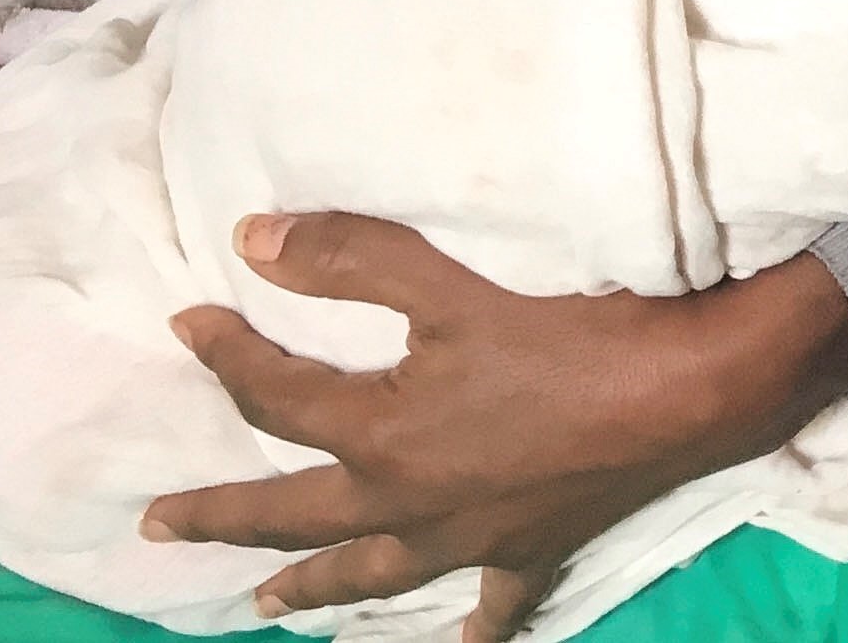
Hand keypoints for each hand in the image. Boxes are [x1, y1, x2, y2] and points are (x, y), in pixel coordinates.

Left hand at [149, 212, 847, 642]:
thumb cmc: (571, 330)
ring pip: (373, 572)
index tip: (185, 325)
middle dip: (222, 515)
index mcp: (379, 434)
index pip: (274, 395)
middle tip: (159, 524)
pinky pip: (495, 605)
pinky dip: (472, 626)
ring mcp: (469, 536)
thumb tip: (250, 243)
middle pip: (293, 513)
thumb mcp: (451, 282)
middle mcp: (408, 502)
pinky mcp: (533, 548)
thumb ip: (351, 260)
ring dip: (314, 585)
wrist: (687, 389)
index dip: (224, 355)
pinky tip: (458, 637)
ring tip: (265, 602)